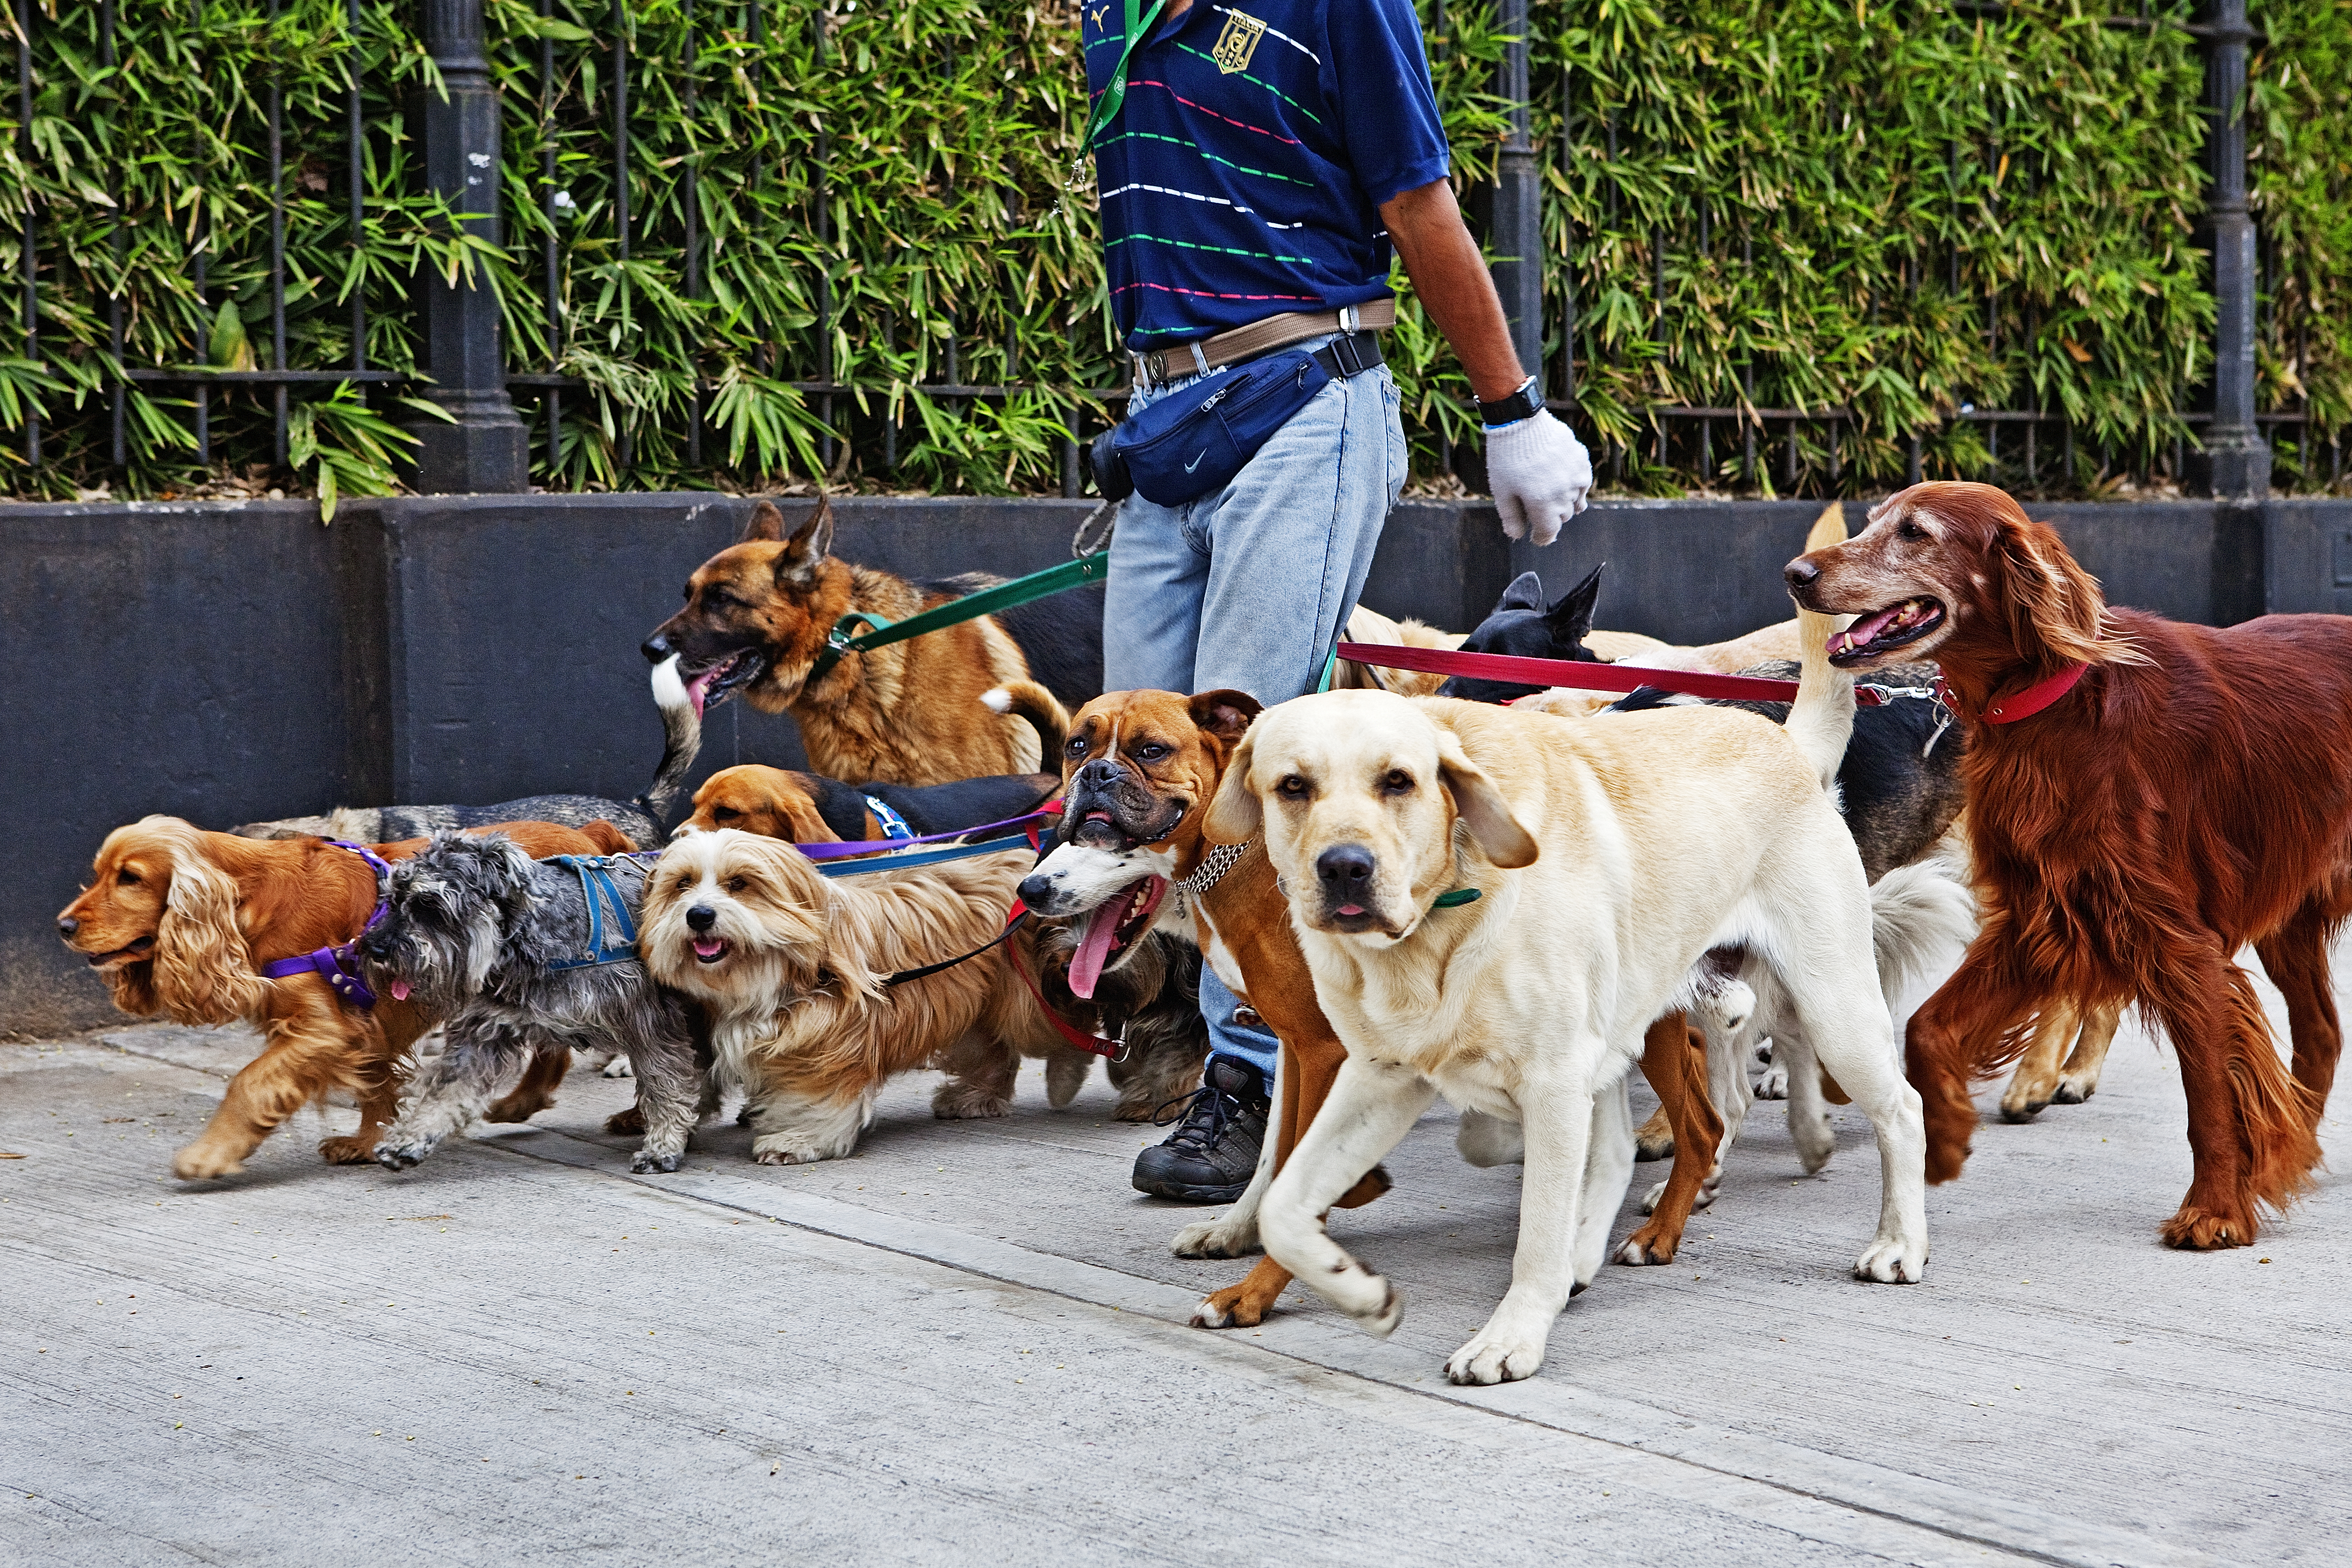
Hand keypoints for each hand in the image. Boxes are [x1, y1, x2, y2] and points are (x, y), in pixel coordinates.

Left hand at [1484, 409, 1592, 545]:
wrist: (1522, 420)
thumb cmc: (1507, 456)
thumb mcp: (1502, 491)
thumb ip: (1511, 517)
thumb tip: (1518, 536)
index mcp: (1542, 503)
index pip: (1548, 532)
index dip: (1541, 538)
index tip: (1535, 537)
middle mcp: (1563, 493)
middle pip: (1561, 517)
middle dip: (1549, 518)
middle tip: (1536, 509)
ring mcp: (1576, 476)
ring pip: (1575, 502)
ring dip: (1563, 503)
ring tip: (1550, 494)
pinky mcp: (1582, 461)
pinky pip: (1583, 483)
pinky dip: (1574, 486)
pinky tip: (1562, 479)